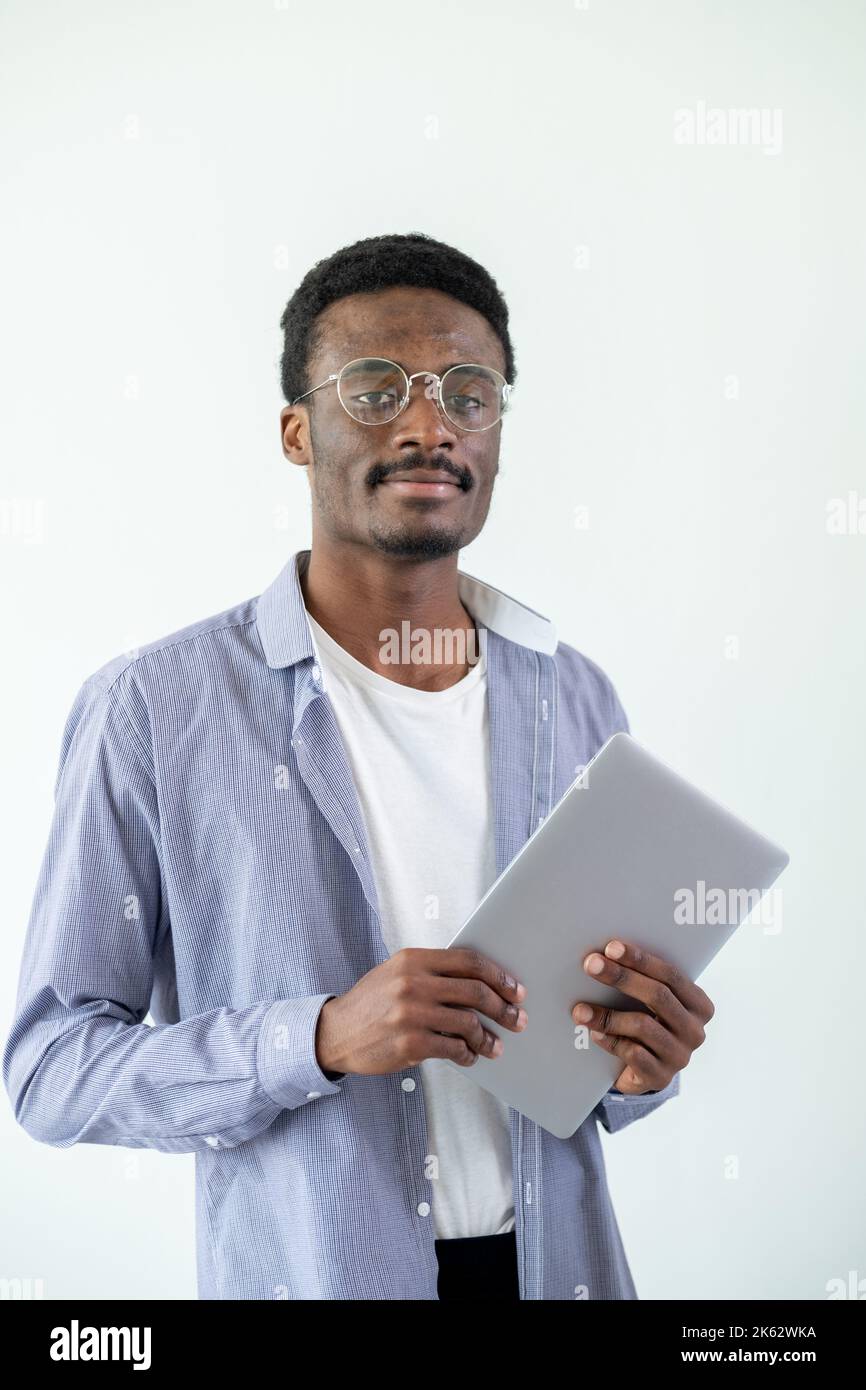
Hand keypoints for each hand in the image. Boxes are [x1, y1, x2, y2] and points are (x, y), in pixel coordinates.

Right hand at [316, 947, 527, 1076]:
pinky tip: (470, 1056)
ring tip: (495, 1046)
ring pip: (468, 1022)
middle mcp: (413, 983)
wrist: (335, 1033)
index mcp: (413, 959)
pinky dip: (467, 1054)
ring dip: (488, 1037)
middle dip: (503, 1007)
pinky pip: (453, 1049)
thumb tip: (480, 984)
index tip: (515, 989)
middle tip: (516, 1019)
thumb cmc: (371, 1003)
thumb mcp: (396, 973)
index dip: (498, 976)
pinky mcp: (410, 1044)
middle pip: (475, 991)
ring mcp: (411, 1014)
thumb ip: (432, 973)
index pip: (469, 961)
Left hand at [571, 939, 713, 1094]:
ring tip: (580, 1009)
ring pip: (643, 1025)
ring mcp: (680, 1056)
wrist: (644, 1071)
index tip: (611, 948)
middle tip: (591, 965)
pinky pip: (633, 1054)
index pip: (671, 975)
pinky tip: (594, 1034)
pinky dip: (610, 1041)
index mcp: (698, 1005)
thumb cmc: (646, 1023)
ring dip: (607, 1015)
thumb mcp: (652, 1003)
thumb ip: (643, 980)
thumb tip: (607, 954)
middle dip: (621, 977)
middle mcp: (694, 1031)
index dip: (640, 960)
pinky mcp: (660, 1077)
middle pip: (658, 996)